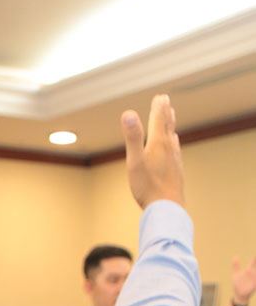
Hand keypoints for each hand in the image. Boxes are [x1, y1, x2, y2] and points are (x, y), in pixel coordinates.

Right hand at [121, 94, 184, 209]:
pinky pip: (175, 150)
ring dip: (170, 125)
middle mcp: (169, 149)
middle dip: (165, 112)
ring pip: (173, 137)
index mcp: (158, 143)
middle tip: (165, 99)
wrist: (167, 209)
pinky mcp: (176, 170)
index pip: (159, 119)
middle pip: (168, 126)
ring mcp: (175, 160)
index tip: (160, 96)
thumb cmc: (148, 187)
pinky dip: (173, 142)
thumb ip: (132, 137)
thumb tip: (128, 112)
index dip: (158, 107)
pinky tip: (174, 145)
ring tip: (170, 117)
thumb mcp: (134, 161)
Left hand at [231, 255, 255, 305]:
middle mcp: (253, 274)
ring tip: (255, 269)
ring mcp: (254, 279)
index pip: (253, 262)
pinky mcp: (255, 284)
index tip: (255, 254)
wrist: (239, 294)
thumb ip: (236, 266)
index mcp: (248, 270)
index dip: (255, 258)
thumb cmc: (237, 284)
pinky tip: (255, 278)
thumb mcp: (235, 274)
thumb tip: (235, 256)